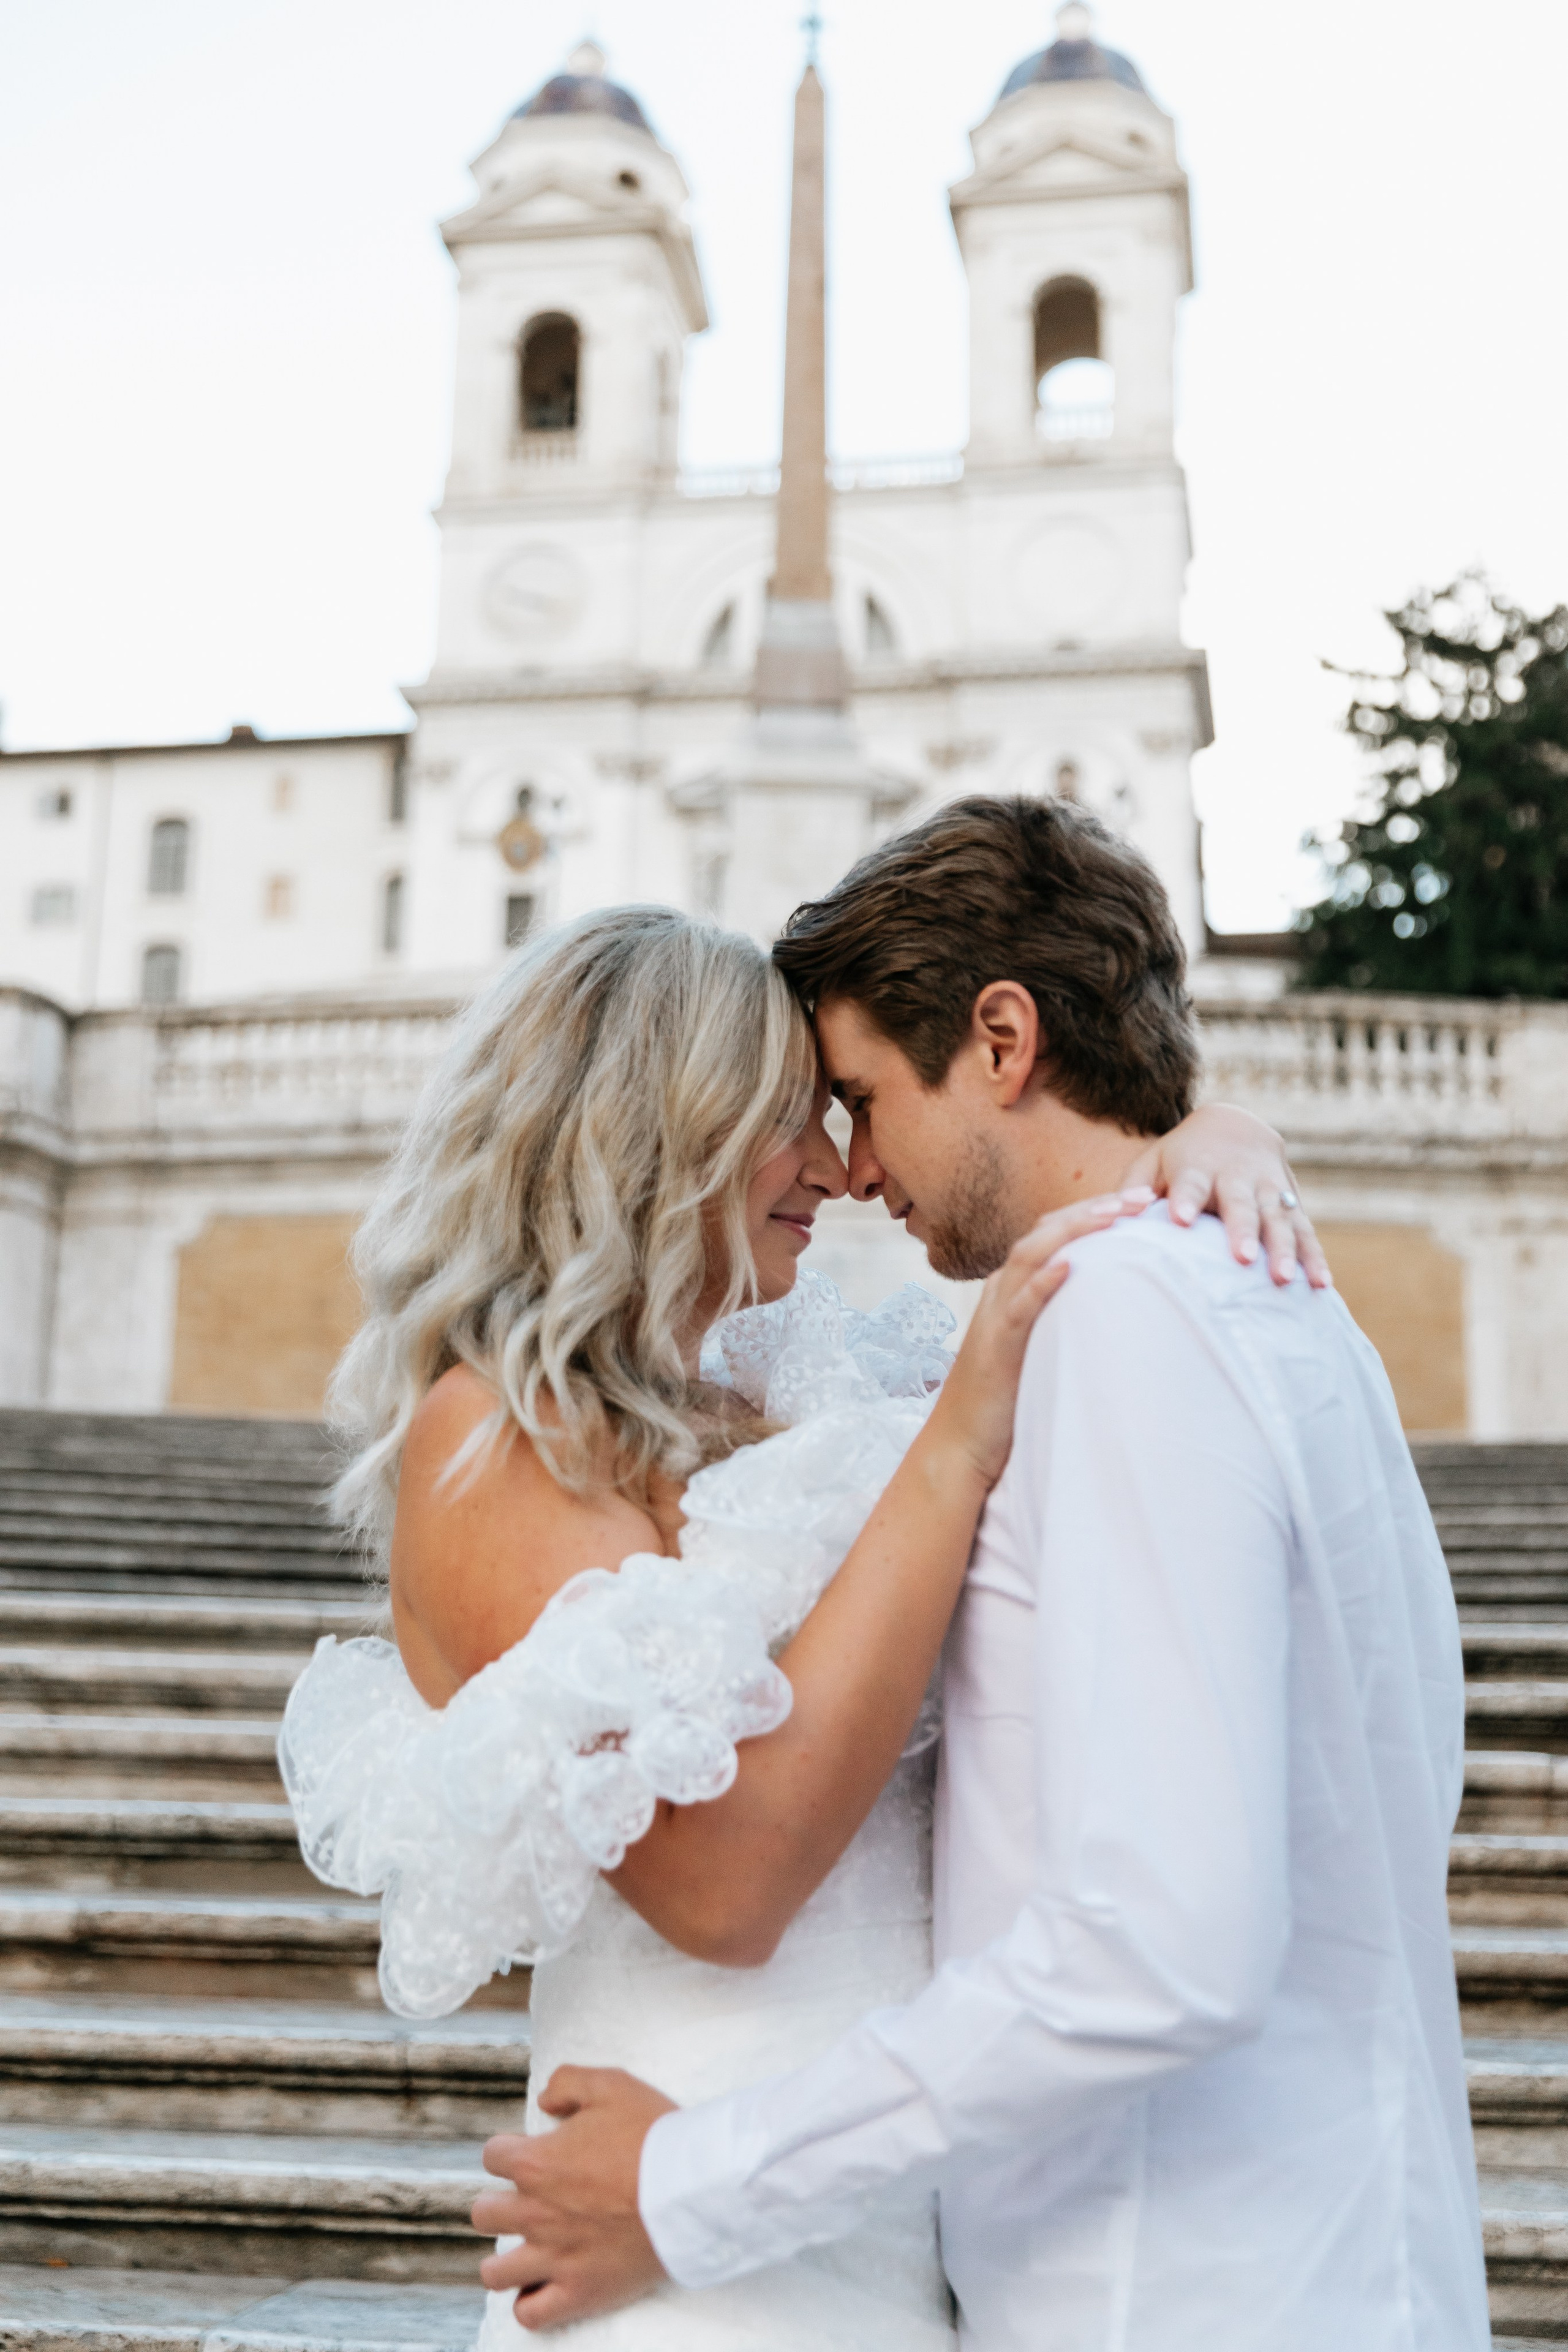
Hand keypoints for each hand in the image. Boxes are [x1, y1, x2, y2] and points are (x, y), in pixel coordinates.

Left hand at [472, 2066, 675, 2331]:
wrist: (691, 2187)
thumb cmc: (653, 2134)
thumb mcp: (611, 2083)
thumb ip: (568, 2082)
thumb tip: (544, 2100)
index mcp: (537, 2162)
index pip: (493, 2156)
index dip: (510, 2151)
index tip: (529, 2154)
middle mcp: (536, 2212)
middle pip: (485, 2213)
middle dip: (500, 2203)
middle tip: (529, 2201)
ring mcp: (555, 2257)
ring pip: (496, 2273)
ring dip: (504, 2260)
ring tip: (524, 2251)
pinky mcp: (580, 2291)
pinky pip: (532, 2313)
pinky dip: (530, 2303)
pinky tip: (542, 2288)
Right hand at [925, 1188, 1152, 1490]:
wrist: (960, 1444)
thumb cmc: (1005, 1401)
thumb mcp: (1041, 1348)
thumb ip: (1064, 1321)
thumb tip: (1113, 1309)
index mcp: (1015, 1289)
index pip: (1054, 1234)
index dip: (1094, 1211)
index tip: (1141, 1199)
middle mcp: (1003, 1292)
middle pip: (1046, 1232)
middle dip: (1093, 1208)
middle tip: (1141, 1195)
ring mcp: (996, 1316)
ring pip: (1030, 1255)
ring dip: (1072, 1230)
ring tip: (1112, 1213)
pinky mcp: (995, 1346)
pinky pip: (1018, 1306)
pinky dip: (1042, 1282)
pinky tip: (1068, 1265)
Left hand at [1128, 1105, 1328, 1289]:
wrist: (1235, 1125)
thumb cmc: (1180, 1158)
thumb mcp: (1152, 1163)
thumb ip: (1132, 1189)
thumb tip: (1116, 1214)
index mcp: (1196, 1165)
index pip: (1190, 1182)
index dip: (1185, 1199)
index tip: (1179, 1219)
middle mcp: (1236, 1175)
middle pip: (1240, 1203)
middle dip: (1242, 1229)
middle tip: (1242, 1257)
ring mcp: (1268, 1188)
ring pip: (1278, 1218)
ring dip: (1283, 1248)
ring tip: (1283, 1279)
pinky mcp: (1291, 1203)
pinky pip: (1305, 1230)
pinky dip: (1314, 1256)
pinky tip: (1321, 1283)